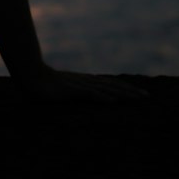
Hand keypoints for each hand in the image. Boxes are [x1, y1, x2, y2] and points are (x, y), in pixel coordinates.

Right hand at [16, 65, 148, 104]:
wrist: (30, 77)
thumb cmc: (45, 85)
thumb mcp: (64, 92)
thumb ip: (75, 94)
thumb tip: (86, 99)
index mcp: (86, 83)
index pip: (111, 85)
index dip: (126, 89)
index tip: (141, 94)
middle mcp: (87, 82)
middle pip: (113, 85)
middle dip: (131, 91)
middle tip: (148, 97)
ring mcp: (80, 86)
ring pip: (106, 89)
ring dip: (123, 94)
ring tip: (138, 98)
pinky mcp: (72, 91)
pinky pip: (90, 94)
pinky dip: (103, 97)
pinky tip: (113, 101)